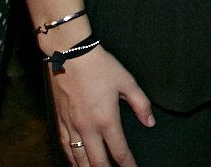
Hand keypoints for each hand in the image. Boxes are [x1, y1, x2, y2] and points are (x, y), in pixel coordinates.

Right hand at [48, 46, 154, 166]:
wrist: (70, 54)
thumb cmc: (99, 66)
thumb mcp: (127, 82)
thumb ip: (141, 104)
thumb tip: (150, 121)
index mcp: (106, 119)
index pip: (120, 151)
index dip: (128, 165)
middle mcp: (87, 127)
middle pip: (97, 162)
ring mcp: (72, 126)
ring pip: (79, 159)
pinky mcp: (60, 121)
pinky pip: (65, 147)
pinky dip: (72, 159)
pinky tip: (76, 162)